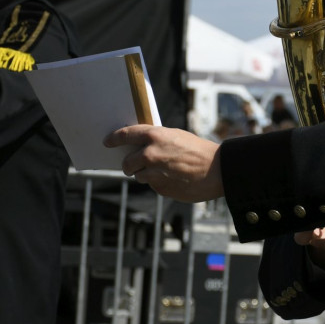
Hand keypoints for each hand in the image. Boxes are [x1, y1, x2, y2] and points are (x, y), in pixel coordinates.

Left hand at [104, 124, 222, 202]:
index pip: (125, 135)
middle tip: (134, 165)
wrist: (217, 170)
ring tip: (165, 171)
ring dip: (146, 174)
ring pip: (139, 176)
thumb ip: (157, 141)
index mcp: (155, 136)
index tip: (107, 142)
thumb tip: (140, 147)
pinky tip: (174, 178)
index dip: (114, 139)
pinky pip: (153, 185)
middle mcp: (150, 154)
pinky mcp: (160, 188)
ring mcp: (154, 173)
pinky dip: (159, 183)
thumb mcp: (176, 137)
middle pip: (127, 163)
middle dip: (129, 165)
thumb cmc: (199, 151)